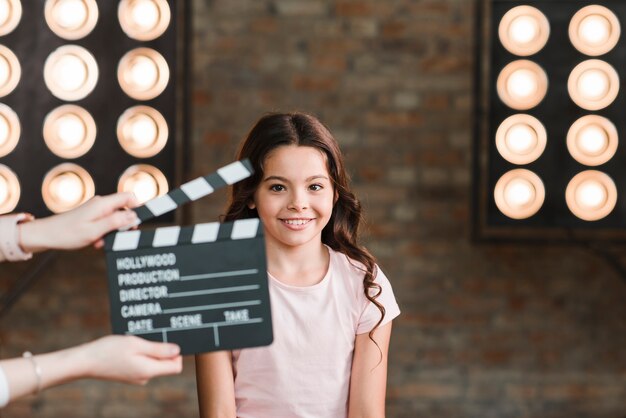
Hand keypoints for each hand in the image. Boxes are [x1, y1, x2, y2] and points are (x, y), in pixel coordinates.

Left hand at [19, 192, 138, 252]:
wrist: (46, 235)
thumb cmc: (67, 233)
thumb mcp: (95, 230)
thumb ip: (116, 222)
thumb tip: (134, 216)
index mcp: (103, 204)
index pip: (129, 197)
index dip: (138, 208)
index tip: (137, 223)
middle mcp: (101, 204)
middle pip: (124, 209)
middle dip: (124, 225)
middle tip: (118, 237)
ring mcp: (96, 210)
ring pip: (115, 218)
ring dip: (113, 231)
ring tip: (101, 241)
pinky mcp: (92, 216)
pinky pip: (106, 222)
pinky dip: (104, 232)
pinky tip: (96, 242)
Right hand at [81, 335, 182, 384]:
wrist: (85, 361)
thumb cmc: (108, 350)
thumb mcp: (136, 344)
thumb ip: (158, 349)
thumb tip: (178, 351)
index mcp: (149, 371)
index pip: (176, 366)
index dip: (177, 352)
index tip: (169, 338)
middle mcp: (145, 377)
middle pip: (166, 363)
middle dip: (163, 348)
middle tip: (151, 334)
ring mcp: (137, 377)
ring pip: (154, 361)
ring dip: (151, 349)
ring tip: (138, 339)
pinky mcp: (130, 374)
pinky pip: (144, 362)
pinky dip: (142, 352)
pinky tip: (132, 344)